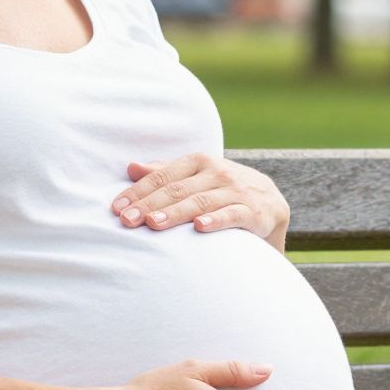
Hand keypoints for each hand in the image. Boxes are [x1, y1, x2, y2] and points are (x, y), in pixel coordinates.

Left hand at [112, 153, 291, 246]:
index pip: (163, 176)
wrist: (273, 205)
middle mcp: (218, 171)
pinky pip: (233, 215)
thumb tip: (131, 167)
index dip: (139, 192)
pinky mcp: (255, 211)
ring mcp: (237, 190)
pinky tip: (199, 227)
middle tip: (126, 221)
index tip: (116, 209)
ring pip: (200, 202)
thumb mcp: (196, 178)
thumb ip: (165, 173)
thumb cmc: (224, 191)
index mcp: (200, 161)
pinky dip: (217, 220)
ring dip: (175, 213)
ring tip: (152, 225)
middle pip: (177, 190)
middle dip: (149, 206)